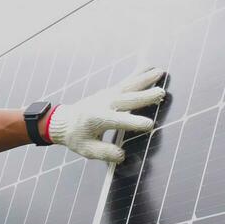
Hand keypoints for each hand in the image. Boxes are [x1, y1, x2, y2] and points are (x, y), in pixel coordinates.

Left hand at [47, 66, 167, 163]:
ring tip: (161, 72)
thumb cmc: (76, 137)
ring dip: (145, 79)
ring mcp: (107, 95)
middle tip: (161, 93)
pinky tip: (149, 67)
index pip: (119, 121)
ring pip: (129, 86)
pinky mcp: (109, 91)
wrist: (62, 121)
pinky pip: (126, 82)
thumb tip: (122, 156)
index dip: (134, 123)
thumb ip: (105, 153)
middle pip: (128, 99)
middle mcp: (104, 103)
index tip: (150, 125)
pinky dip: (138, 74)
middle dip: (145, 96)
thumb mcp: (87, 150)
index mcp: (98, 119)